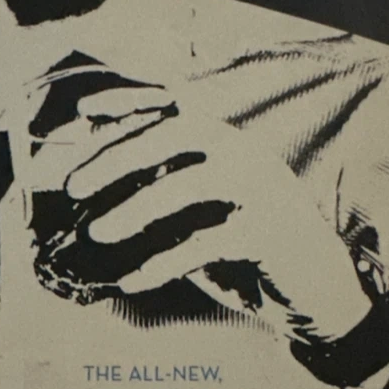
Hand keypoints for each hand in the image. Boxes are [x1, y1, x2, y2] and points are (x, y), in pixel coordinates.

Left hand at [57, 90, 371, 339]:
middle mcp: (241, 152)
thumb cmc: (243, 243)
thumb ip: (159, 185)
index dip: (126, 103)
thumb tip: (92, 173)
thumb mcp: (199, 209)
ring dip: (134, 208)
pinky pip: (205, 243)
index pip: (170, 108)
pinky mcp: (267, 231)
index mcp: (223, 139)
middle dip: (117, 155)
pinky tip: (131, 281)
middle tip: (73, 185)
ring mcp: (258, 188)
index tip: (82, 112)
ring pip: (186, 185)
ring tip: (96, 231)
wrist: (315, 285)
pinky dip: (164, 263)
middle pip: (173, 135)